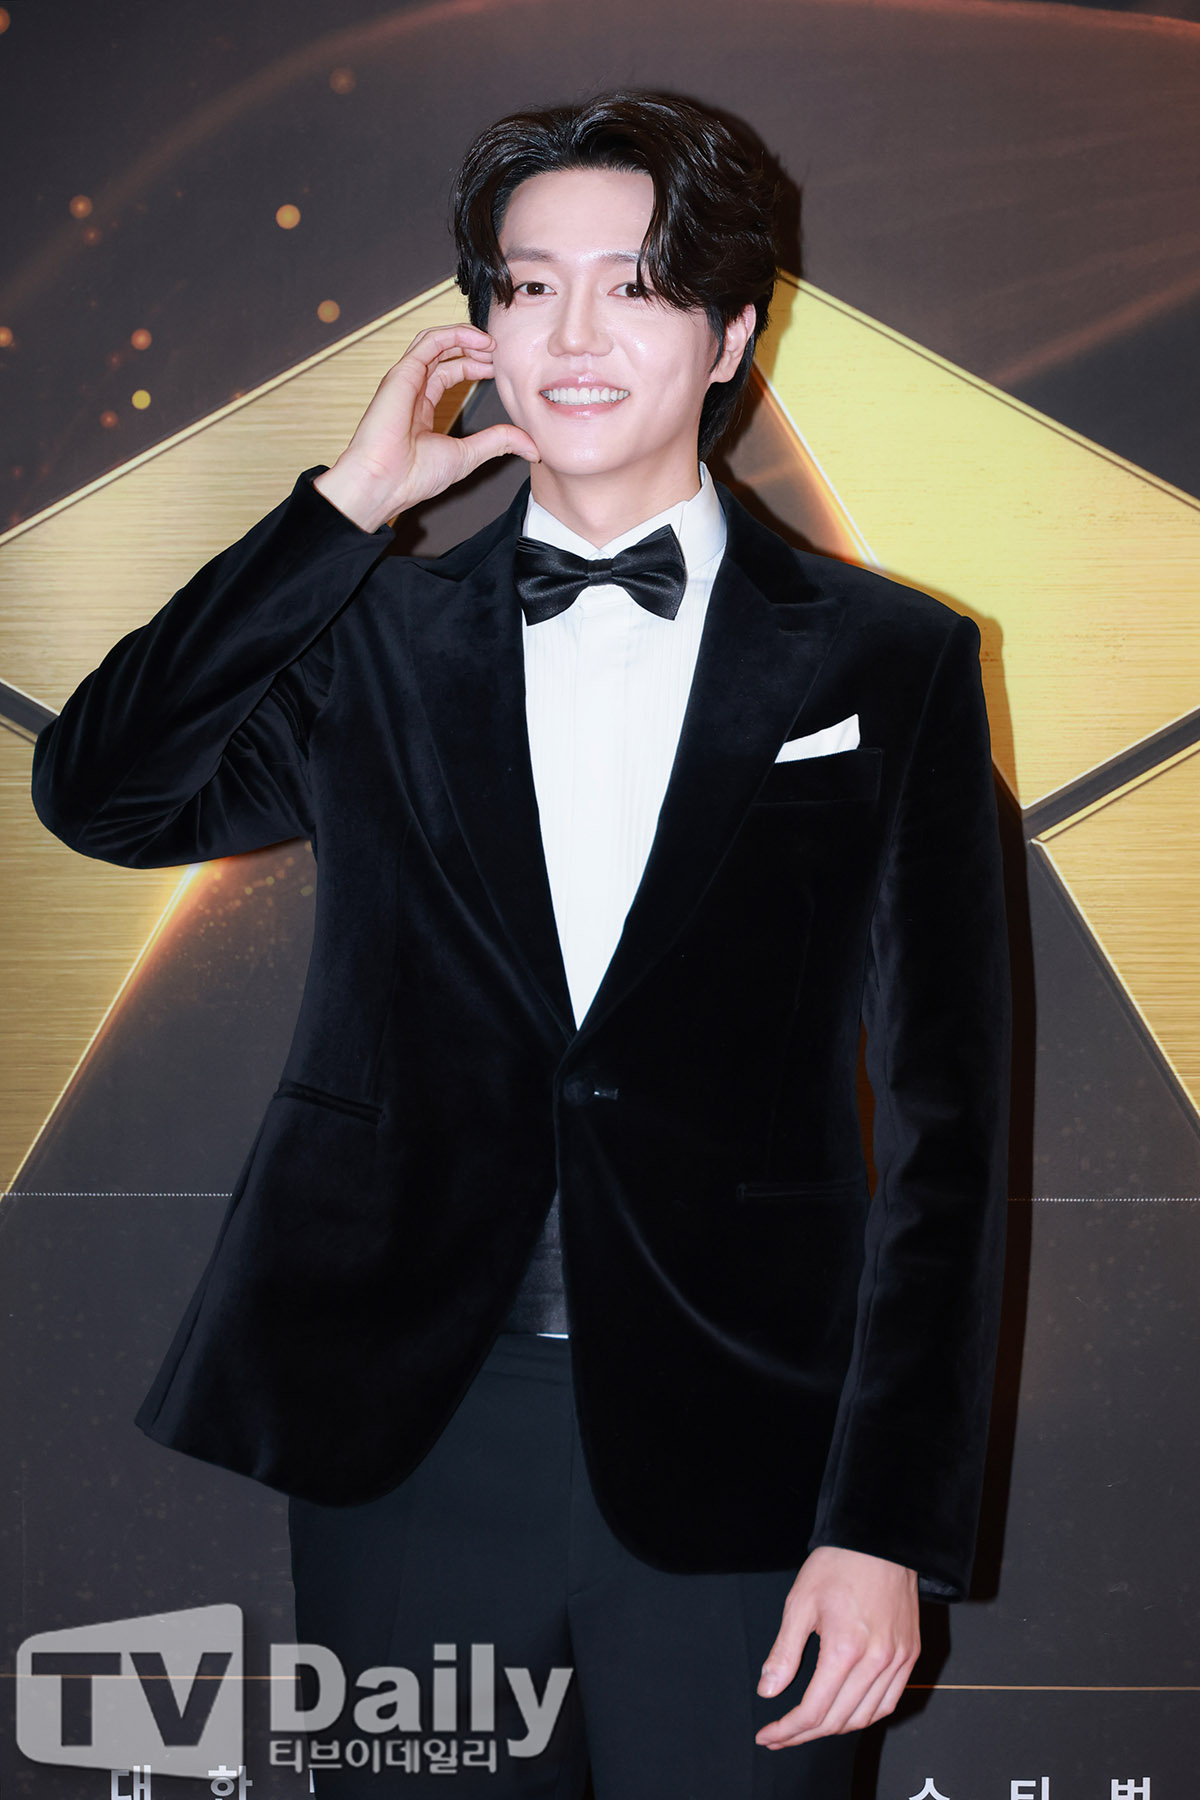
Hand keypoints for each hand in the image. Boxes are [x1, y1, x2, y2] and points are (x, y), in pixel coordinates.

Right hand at [312, 324, 539, 531]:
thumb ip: (498, 442)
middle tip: (499, 352)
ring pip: (435, 342)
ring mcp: (405, 380)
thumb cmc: (414, 476)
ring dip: (465, 337)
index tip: (498, 368)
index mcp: (420, 408)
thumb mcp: (468, 455)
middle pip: (443, 354)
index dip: (475, 366)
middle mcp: (411, 390)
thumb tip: (532, 446)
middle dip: (473, 349)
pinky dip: (454, 336)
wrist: (385, 483)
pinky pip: (429, 342)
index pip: (448, 372)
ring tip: (492, 342)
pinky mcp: (401, 374)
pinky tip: (478, 341)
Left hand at [755, 1546, 918, 1747]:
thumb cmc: (837, 1565)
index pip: (814, 1710)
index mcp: (845, 1648)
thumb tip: (768, 1691)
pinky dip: (865, 1715)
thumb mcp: (800, 1603)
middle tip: (779, 1735)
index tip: (767, 1736)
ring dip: (834, 1729)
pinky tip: (845, 1713)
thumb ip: (784, 1653)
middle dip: (804, 1734)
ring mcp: (898, 1659)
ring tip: (807, 1727)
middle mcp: (877, 1661)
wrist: (879, 1539)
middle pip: (838, 1719)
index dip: (787, 1729)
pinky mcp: (910, 1654)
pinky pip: (888, 1702)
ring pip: (865, 1717)